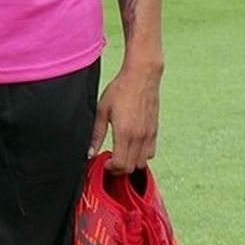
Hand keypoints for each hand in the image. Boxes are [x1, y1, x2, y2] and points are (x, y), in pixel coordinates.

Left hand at [88, 58, 161, 173]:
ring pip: (142, 163)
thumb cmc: (121, 89)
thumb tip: (90, 152)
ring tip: (122, 154)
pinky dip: (142, 155)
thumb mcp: (102, 110)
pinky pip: (151, 152)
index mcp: (124, 132)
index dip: (111, 169)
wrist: (142, 75)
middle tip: (111, 160)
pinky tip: (133, 147)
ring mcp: (149, 134)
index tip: (105, 162)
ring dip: (131, 163)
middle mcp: (139, 136)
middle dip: (119, 169)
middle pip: (131, 168)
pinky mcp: (154, 130)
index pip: (120, 165)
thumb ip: (96, 134)